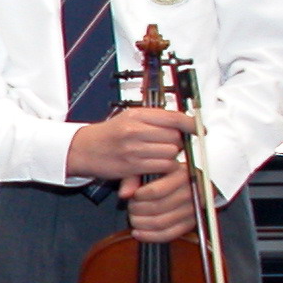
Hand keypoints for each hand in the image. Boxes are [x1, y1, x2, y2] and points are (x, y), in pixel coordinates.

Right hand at [65, 106, 189, 184]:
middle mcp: (135, 130)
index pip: (173, 117)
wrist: (83, 149)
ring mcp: (133, 149)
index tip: (199, 128)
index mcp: (136, 115)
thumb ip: (155, 119)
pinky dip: (165, 167)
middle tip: (169, 144)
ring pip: (171, 152)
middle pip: (175, 136)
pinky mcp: (132, 166)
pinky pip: (163, 167)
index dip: (190, 123)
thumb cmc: (109, 134)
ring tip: (161, 154)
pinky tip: (158, 165)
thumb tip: (183, 122)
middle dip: (177, 141)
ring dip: (171, 156)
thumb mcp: (129, 118)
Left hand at [122, 168, 196, 242]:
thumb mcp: (150, 170)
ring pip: (160, 223)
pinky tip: (137, 233)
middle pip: (157, 208)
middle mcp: (191, 192)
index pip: (155, 192)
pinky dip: (149, 236)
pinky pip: (168, 235)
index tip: (134, 196)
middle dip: (138, 210)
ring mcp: (193, 210)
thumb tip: (124, 194)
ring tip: (133, 218)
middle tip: (131, 208)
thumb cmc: (166, 176)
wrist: (188, 185)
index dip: (139, 197)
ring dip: (141, 223)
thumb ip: (134, 178)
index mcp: (182, 175)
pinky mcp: (190, 224)